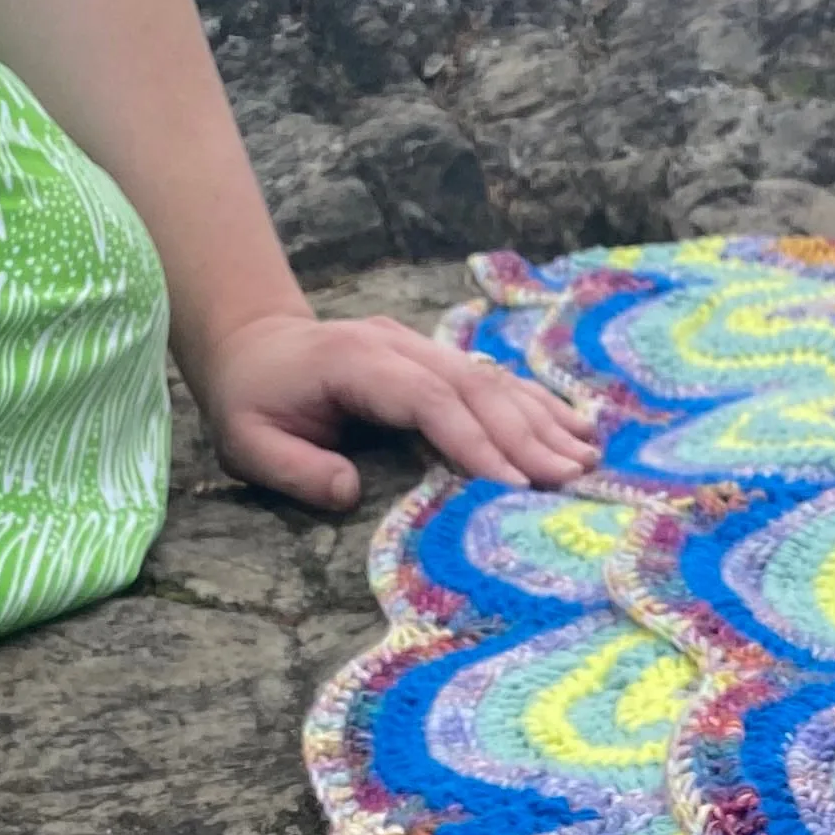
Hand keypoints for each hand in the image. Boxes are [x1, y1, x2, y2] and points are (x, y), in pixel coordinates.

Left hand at [195, 307, 596, 506]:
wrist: (254, 343)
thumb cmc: (252, 400)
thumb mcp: (246, 443)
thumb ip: (295, 470)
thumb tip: (348, 492)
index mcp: (356, 362)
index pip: (427, 399)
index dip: (474, 439)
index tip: (514, 483)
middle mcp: (398, 345)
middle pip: (474, 387)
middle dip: (525, 435)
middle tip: (570, 478)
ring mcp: (421, 347)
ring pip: (492, 379)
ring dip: (542, 419)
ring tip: (587, 457)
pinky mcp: (436, 359)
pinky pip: (492, 379)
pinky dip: (535, 404)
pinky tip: (575, 427)